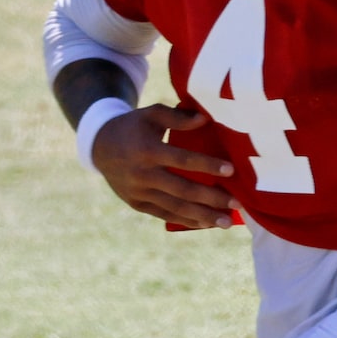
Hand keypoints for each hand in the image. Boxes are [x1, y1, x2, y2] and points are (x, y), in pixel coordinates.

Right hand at [91, 103, 233, 229]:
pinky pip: (165, 214)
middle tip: (237, 203)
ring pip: (175, 207)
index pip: (182, 160)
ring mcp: (139, 192)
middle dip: (212, 198)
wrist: (99, 146)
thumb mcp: (151, 114)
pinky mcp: (137, 204)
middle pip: (183, 190)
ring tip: (227, 222)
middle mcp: (142, 174)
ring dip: (203, 216)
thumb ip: (177, 117)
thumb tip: (206, 119)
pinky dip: (186, 220)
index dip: (207, 165)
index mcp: (147, 150)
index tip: (231, 170)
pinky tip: (206, 223)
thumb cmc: (134, 127)